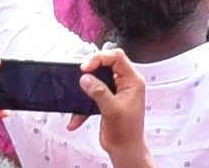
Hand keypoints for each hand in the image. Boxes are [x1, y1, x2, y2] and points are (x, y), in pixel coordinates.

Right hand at [78, 50, 152, 167]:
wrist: (125, 149)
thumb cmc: (127, 131)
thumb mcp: (112, 110)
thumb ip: (99, 92)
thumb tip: (87, 78)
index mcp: (132, 80)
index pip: (117, 58)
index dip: (100, 58)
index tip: (85, 67)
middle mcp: (125, 83)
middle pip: (106, 67)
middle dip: (91, 73)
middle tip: (79, 77)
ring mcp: (116, 92)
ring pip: (97, 83)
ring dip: (84, 93)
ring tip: (75, 98)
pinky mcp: (107, 102)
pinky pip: (92, 98)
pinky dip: (82, 108)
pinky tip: (76, 119)